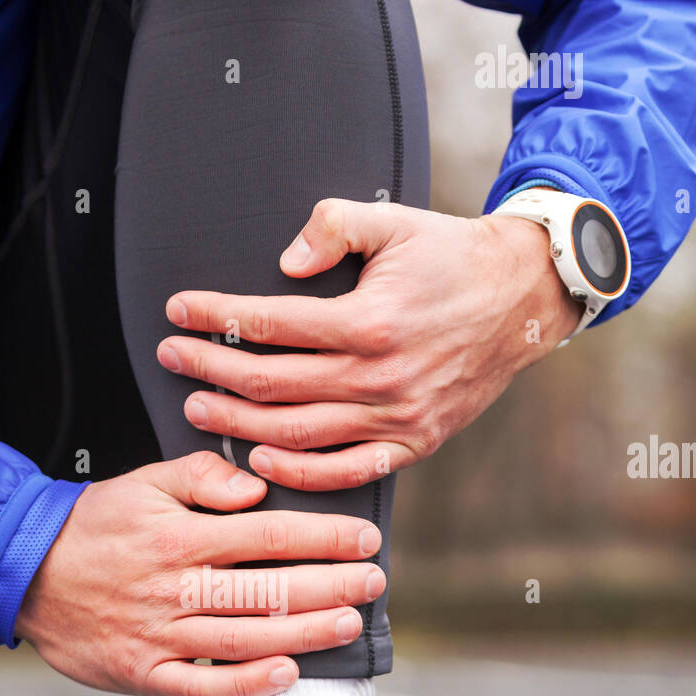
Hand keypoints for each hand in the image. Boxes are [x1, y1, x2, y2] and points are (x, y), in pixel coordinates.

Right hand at [15, 451, 384, 695]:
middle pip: (266, 588)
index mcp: (179, 535)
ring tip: (348, 624)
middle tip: (374, 583)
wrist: (21, 574)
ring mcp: (159, 634)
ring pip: (243, 636)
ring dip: (302, 632)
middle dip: (329, 585)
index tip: (365, 540)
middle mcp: (173, 586)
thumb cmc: (92, 526)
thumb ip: (202, 476)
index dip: (324, 538)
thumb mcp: (142, 481)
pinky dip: (244, 682)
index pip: (268, 534)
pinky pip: (200, 683)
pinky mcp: (143, 672)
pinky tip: (286, 674)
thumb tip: (257, 489)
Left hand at [157, 195, 580, 489]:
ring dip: (239, 423)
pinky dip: (299, 472)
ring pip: (298, 432)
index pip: (270, 324)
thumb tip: (282, 263)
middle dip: (211, 370)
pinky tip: (260, 460)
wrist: (523, 299)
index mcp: (369, 321)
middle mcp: (379, 376)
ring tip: (198, 407)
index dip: (216, 317)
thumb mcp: (395, 223)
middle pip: (272, 384)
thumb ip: (332, 227)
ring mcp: (396, 416)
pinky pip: (346, 471)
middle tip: (172, 359)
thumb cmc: (453, 258)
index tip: (179, 311)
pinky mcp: (412, 441)